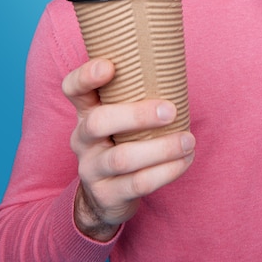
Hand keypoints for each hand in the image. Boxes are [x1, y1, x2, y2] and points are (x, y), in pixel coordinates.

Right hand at [62, 58, 194, 240]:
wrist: (105, 196)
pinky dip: (167, 171)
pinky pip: (138, 183)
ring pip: (122, 158)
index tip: (109, 66)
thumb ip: (136, 94)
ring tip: (188, 140)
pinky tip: (185, 160)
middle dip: (137, 115)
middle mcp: (82, 138)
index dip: (86, 76)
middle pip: (97, 122)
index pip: (73, 89)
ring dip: (161, 148)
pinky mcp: (107, 195)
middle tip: (170, 111)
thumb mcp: (120, 116)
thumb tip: (174, 65)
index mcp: (86, 111)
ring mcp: (91, 168)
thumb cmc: (123, 141)